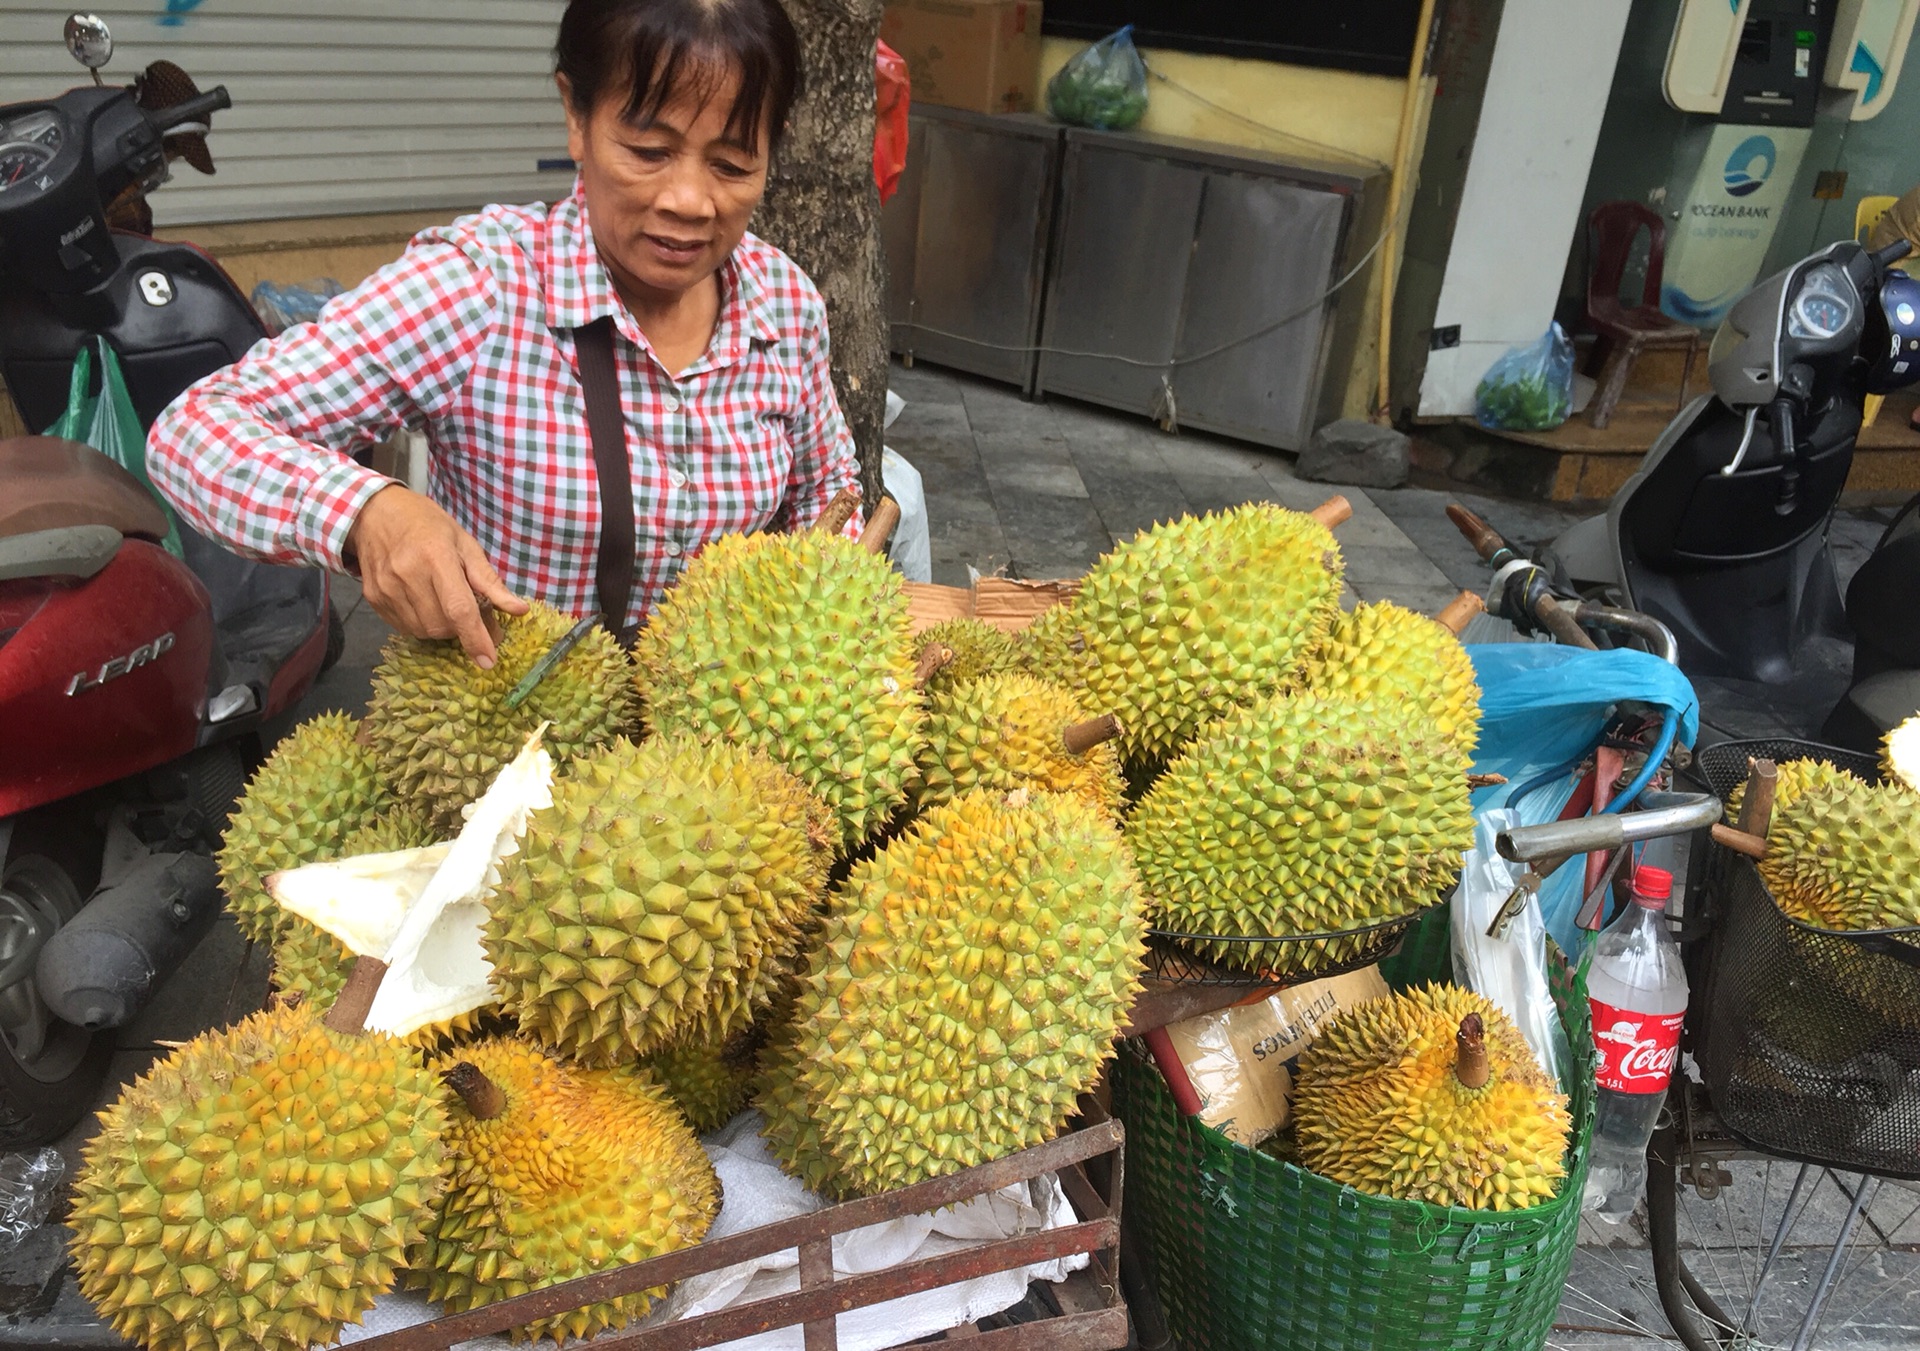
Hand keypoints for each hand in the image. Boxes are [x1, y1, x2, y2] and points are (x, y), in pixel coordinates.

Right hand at [345, 485, 528, 667]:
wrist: (375, 515)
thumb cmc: (428, 526)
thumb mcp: (465, 545)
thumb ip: (490, 582)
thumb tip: (519, 611)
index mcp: (435, 556)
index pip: (459, 608)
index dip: (475, 638)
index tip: (489, 661)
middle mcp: (407, 575)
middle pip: (442, 625)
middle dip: (461, 627)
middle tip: (467, 608)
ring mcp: (386, 589)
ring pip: (424, 632)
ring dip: (442, 627)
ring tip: (443, 600)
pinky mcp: (373, 600)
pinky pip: (405, 628)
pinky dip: (422, 623)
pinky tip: (424, 602)